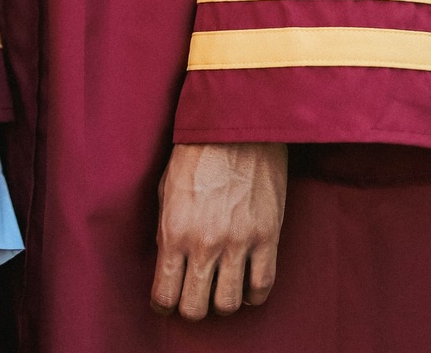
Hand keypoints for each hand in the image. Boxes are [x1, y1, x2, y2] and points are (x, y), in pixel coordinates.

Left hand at [150, 141, 286, 320]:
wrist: (237, 123)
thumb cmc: (197, 150)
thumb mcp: (166, 187)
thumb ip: (165, 228)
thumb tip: (169, 260)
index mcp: (175, 230)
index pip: (165, 293)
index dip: (163, 303)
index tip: (166, 301)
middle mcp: (205, 243)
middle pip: (196, 308)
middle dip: (190, 307)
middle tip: (192, 296)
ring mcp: (239, 242)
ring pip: (228, 304)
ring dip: (221, 302)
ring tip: (218, 288)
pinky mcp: (267, 237)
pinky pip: (262, 287)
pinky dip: (252, 294)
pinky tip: (244, 282)